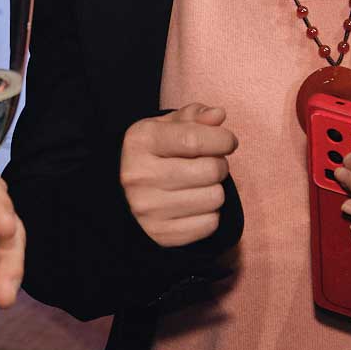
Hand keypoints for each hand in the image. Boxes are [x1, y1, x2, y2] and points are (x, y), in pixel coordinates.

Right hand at [119, 102, 237, 247]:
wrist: (123, 192)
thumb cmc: (155, 153)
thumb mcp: (167, 126)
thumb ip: (194, 116)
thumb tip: (218, 115)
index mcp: (141, 141)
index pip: (194, 139)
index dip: (222, 139)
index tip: (227, 141)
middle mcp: (140, 176)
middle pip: (210, 170)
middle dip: (218, 164)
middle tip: (207, 164)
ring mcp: (148, 208)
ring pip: (215, 198)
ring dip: (214, 190)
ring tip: (198, 185)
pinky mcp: (161, 234)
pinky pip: (210, 224)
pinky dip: (209, 214)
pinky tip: (193, 205)